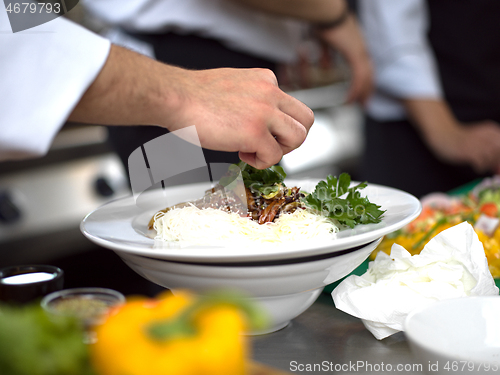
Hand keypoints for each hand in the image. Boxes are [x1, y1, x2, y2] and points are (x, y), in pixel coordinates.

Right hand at [69, 46, 313, 169]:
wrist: (175, 97)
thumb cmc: (194, 96)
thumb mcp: (234, 86)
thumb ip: (253, 99)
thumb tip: (260, 120)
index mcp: (266, 80)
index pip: (292, 106)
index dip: (281, 125)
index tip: (264, 133)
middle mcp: (271, 92)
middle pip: (306, 120)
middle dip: (290, 139)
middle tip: (269, 145)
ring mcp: (265, 112)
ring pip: (298, 138)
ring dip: (280, 151)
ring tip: (255, 151)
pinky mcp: (255, 132)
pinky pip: (274, 155)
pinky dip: (261, 162)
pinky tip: (243, 155)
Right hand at [316, 14, 373, 104]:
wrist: (327, 14)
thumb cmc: (324, 23)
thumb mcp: (325, 43)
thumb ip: (326, 55)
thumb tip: (326, 66)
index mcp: (356, 45)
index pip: (365, 65)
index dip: (365, 79)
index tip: (362, 89)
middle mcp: (361, 48)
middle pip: (369, 73)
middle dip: (367, 90)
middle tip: (365, 103)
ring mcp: (360, 51)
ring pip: (366, 78)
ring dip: (362, 93)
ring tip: (359, 105)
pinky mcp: (355, 55)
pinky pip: (358, 78)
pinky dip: (354, 90)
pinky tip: (349, 99)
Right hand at [426, 120, 499, 172]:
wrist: (442, 133)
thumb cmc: (460, 138)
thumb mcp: (479, 139)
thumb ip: (490, 149)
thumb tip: (498, 167)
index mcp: (491, 130)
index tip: (497, 166)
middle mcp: (486, 135)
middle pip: (499, 151)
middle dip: (498, 162)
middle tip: (495, 170)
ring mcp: (476, 143)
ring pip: (493, 157)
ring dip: (490, 165)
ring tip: (483, 167)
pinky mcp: (467, 150)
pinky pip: (481, 162)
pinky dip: (481, 167)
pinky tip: (476, 167)